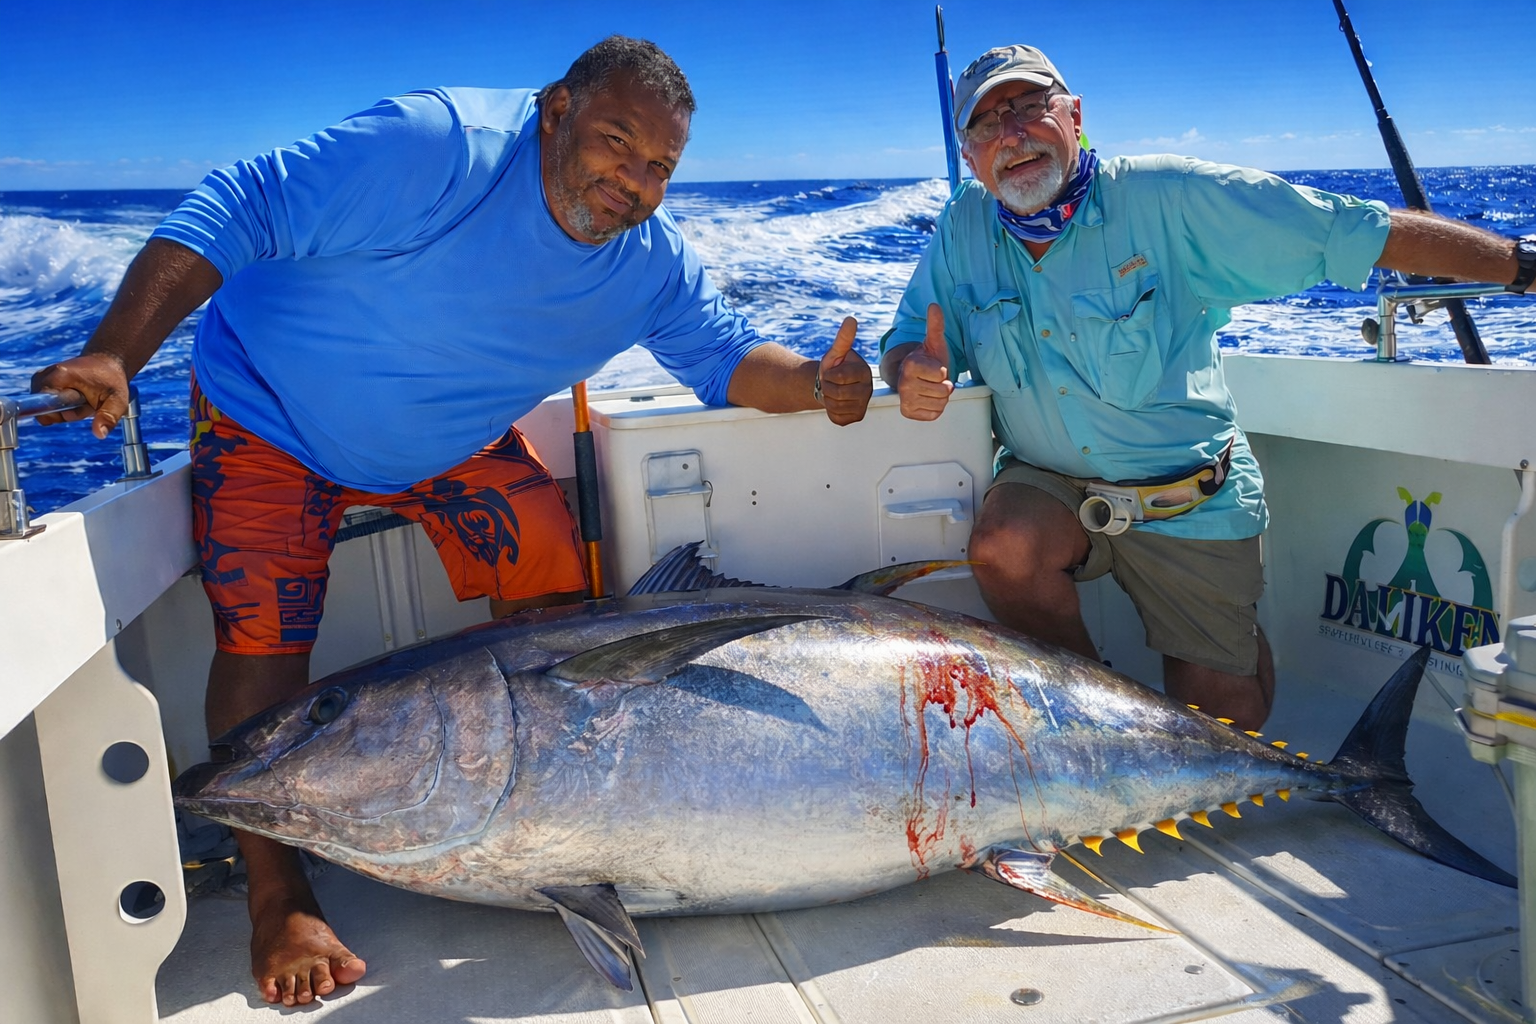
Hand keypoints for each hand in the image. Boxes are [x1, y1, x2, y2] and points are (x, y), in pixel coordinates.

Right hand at [30, 353, 131, 438]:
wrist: (106, 363)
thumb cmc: (112, 381)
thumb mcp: (117, 400)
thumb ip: (108, 417)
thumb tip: (100, 434)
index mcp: (59, 376)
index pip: (42, 408)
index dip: (61, 415)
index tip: (78, 406)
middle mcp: (44, 375)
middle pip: (46, 412)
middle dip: (68, 413)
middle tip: (87, 401)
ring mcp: (41, 378)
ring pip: (47, 409)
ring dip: (67, 409)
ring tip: (83, 398)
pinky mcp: (41, 381)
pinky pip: (48, 404)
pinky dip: (63, 404)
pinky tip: (76, 396)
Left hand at [817, 316, 872, 425]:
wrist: (831, 385)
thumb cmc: (834, 367)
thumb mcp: (836, 352)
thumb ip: (843, 339)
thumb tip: (851, 319)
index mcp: (864, 372)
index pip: (839, 376)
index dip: (829, 374)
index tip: (832, 371)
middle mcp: (868, 389)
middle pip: (837, 393)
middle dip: (827, 387)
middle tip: (830, 383)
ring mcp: (863, 405)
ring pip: (836, 406)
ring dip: (828, 399)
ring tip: (833, 392)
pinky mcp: (856, 417)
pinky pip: (837, 417)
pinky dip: (831, 411)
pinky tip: (836, 403)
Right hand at [895, 304, 953, 420]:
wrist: (915, 377)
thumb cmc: (928, 360)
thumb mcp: (934, 343)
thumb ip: (935, 325)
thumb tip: (934, 306)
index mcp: (911, 365)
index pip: (942, 374)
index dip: (944, 371)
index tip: (935, 368)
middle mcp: (904, 383)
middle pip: (943, 391)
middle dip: (943, 385)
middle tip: (934, 380)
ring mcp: (905, 400)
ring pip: (940, 403)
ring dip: (940, 397)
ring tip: (932, 388)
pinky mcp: (908, 413)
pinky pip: (934, 414)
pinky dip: (935, 408)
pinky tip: (927, 398)